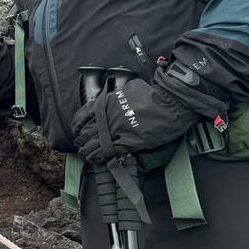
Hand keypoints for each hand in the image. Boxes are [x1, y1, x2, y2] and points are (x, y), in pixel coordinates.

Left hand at [70, 77, 202, 162]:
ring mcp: (119, 130)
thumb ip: (117, 96)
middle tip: (80, 144)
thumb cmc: (154, 95)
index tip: (77, 129)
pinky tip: (98, 159)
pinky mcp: (130, 142)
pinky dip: (102, 155)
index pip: (85, 116)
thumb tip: (110, 99)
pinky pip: (110, 150)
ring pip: (96, 143)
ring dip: (89, 150)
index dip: (78, 125)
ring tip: (86, 154)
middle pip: (88, 131)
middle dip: (82, 140)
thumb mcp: (130, 89)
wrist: (172, 104)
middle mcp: (111, 117)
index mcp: (110, 103)